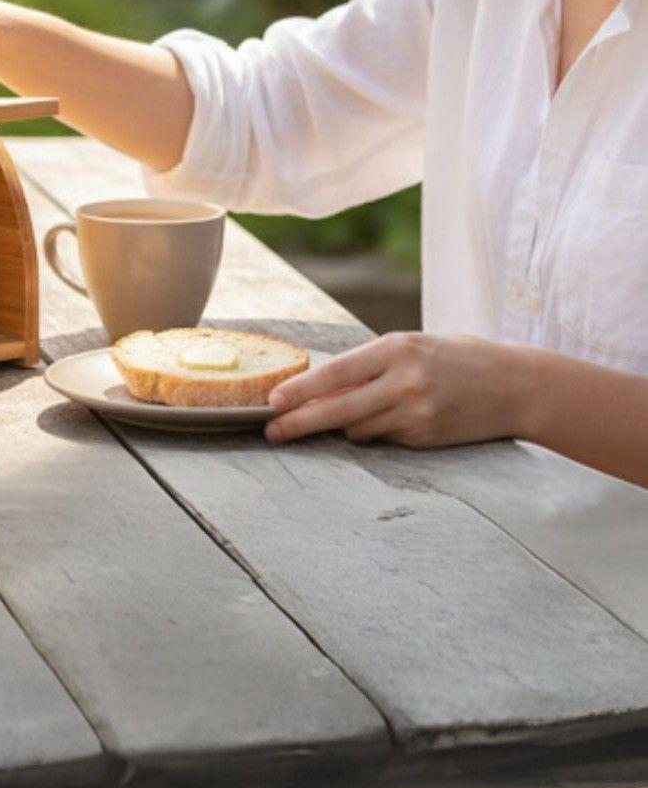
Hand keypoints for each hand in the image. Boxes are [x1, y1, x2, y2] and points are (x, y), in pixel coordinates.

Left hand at [264, 330, 528, 448]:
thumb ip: (372, 366)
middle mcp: (405, 381)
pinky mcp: (427, 437)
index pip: (337, 373)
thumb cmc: (457, 358)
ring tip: (328, 420)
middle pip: (338, 408)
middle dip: (300, 422)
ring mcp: (417, 412)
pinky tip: (384, 422)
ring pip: (358, 429)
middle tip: (272, 431)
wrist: (515, 384)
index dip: (301, 390)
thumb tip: (322, 386)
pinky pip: (384, 440)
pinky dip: (374, 433)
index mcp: (397, 349)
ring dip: (340, 426)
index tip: (273, 401)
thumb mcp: (413, 347)